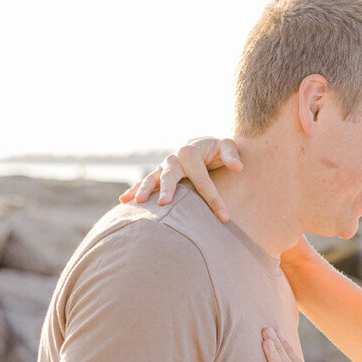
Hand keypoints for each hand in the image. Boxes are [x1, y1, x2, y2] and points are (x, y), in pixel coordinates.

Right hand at [120, 137, 242, 221]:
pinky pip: (146, 182)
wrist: (202, 145)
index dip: (214, 199)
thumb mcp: (226, 146)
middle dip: (168, 189)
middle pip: (171, 176)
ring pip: (153, 179)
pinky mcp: (159, 174)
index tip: (224, 217)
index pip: (203, 180)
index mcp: (191, 152)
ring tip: (139, 202)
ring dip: (145, 190)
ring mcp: (164, 166)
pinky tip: (124, 201)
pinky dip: (134, 190)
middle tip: (166, 202)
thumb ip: (231, 155)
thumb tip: (238, 167)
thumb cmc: (217, 149)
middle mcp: (174, 158)